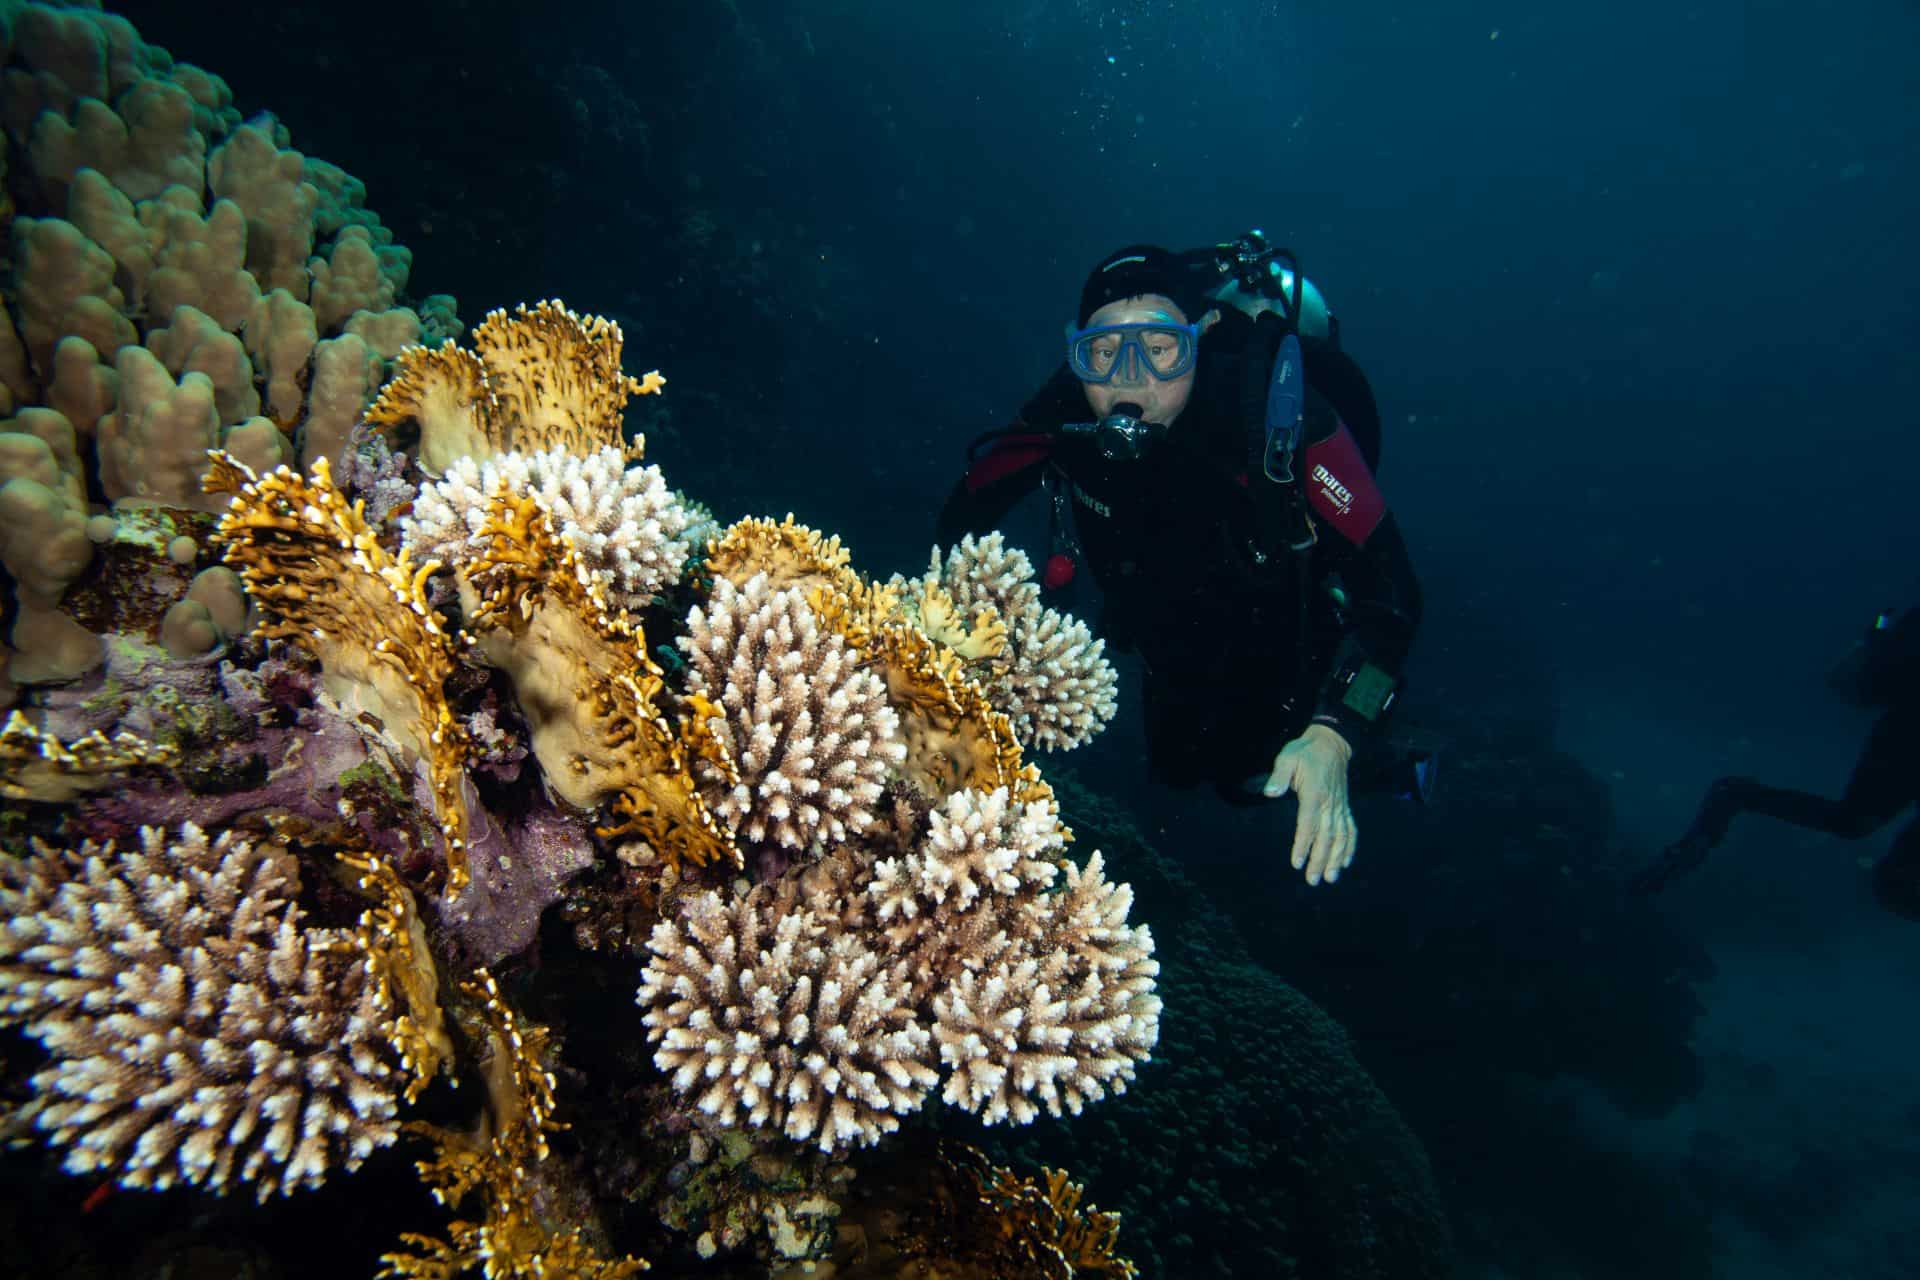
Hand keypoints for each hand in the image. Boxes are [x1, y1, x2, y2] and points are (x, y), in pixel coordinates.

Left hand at [1263, 724, 1355, 885]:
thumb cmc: (1304, 752)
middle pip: (1326, 836)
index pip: (1308, 824)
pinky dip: (1350, 847)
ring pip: (1340, 837)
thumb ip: (1278, 776)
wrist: (1331, 742)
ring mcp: (1340, 806)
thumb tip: (1269, 793)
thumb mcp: (1287, 758)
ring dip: (1336, 858)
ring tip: (1330, 878)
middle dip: (1320, 860)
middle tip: (1313, 880)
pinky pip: (1351, 829)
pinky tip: (1345, 862)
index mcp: (1314, 794)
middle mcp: (1330, 804)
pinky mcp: (1345, 807)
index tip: (1297, 863)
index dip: (1303, 845)